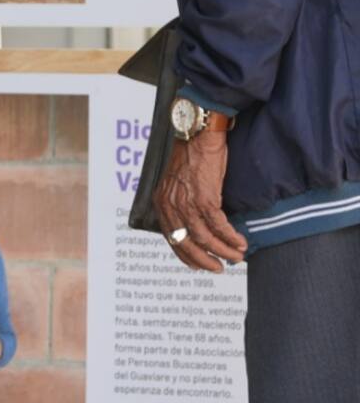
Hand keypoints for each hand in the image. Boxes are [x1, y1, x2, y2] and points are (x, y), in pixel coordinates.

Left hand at [154, 129, 247, 271]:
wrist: (199, 135)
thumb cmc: (192, 156)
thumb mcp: (177, 182)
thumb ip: (180, 202)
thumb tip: (193, 223)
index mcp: (162, 202)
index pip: (171, 237)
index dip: (185, 254)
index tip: (197, 265)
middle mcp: (170, 204)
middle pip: (186, 242)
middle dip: (204, 259)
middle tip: (218, 268)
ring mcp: (187, 202)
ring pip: (204, 237)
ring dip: (222, 251)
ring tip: (236, 257)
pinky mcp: (205, 197)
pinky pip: (218, 225)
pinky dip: (230, 237)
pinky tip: (239, 243)